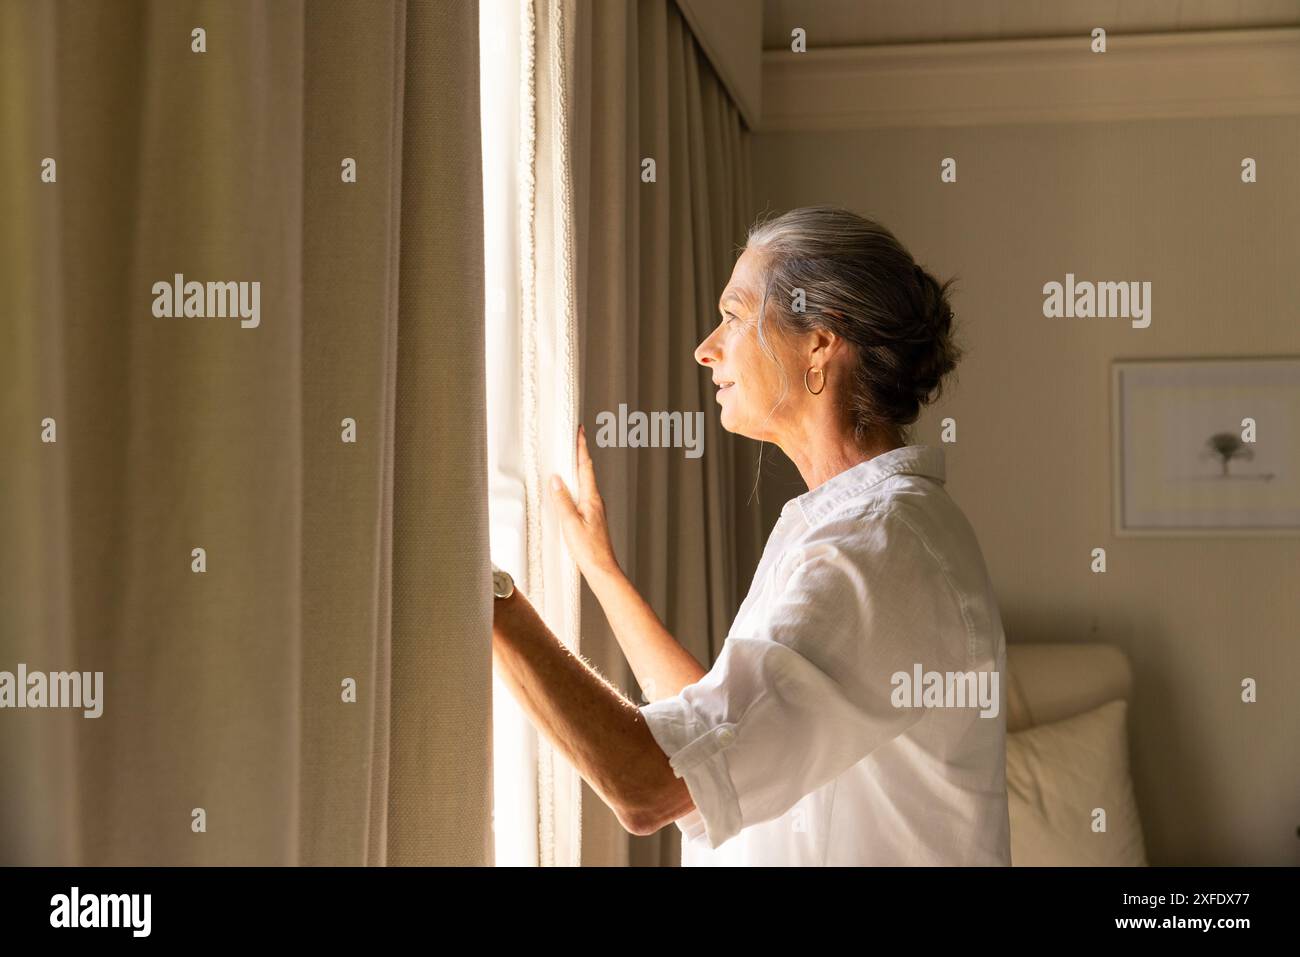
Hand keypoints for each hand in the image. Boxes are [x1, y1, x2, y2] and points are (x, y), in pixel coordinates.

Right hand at [549, 424, 618, 579]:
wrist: (602, 570)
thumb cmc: (589, 550)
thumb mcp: (570, 524)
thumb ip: (562, 501)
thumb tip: (556, 479)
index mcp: (591, 499)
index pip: (586, 467)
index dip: (582, 448)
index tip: (580, 431)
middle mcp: (595, 502)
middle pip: (586, 472)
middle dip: (580, 454)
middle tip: (575, 438)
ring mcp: (595, 510)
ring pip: (585, 484)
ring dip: (578, 469)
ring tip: (571, 457)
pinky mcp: (591, 519)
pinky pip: (582, 495)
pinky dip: (576, 485)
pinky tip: (570, 489)